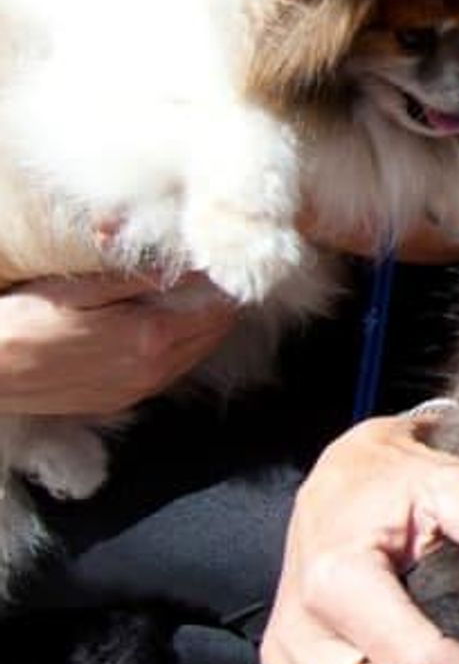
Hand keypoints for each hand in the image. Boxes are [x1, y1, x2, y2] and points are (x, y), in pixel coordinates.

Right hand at [0, 273, 237, 417]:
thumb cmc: (27, 320)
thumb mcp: (84, 287)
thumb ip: (139, 276)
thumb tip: (184, 261)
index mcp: (152, 337)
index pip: (218, 308)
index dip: (226, 283)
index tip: (224, 262)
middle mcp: (154, 369)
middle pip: (215, 333)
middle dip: (220, 303)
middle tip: (214, 276)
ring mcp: (139, 389)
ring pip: (196, 354)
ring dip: (202, 327)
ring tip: (192, 297)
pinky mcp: (122, 401)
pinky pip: (170, 371)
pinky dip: (179, 348)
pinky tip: (162, 328)